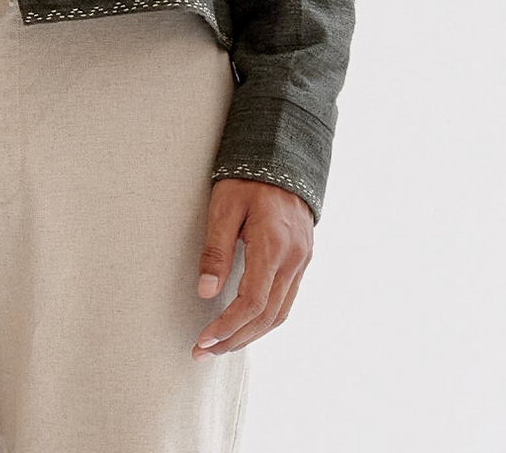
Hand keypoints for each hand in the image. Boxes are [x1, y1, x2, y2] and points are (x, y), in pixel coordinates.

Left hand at [191, 177, 313, 358]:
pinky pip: (286, 299)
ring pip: (279, 313)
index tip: (203, 341)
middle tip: (204, 351)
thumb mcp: (223, 206)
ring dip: (250, 334)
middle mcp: (293, 258)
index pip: (252, 302)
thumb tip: (205, 292)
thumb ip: (215, 250)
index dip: (227, 327)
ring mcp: (302, 260)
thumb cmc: (247, 177)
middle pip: (267, 316)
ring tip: (221, 344)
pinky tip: (245, 323)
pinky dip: (265, 318)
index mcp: (273, 245)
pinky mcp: (302, 258)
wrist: (283, 155)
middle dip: (235, 339)